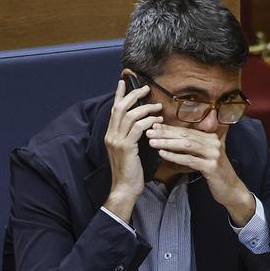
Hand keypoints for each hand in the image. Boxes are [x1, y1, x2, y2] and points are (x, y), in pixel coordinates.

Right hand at [104, 79, 162, 222]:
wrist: (125, 188)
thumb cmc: (131, 171)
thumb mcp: (130, 150)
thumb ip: (132, 136)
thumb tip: (143, 124)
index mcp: (111, 134)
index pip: (114, 110)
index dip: (119, 95)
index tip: (123, 82)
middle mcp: (111, 135)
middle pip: (120, 107)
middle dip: (132, 95)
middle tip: (145, 88)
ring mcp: (117, 140)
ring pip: (130, 116)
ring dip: (145, 108)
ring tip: (158, 107)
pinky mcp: (126, 147)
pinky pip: (138, 128)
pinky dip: (149, 122)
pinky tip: (158, 121)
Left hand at [146, 123, 255, 225]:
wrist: (232, 190)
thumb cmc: (217, 174)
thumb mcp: (209, 156)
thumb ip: (198, 145)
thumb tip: (181, 137)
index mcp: (212, 138)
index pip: (187, 130)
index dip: (170, 128)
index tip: (154, 125)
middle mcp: (214, 143)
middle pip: (185, 135)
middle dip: (165, 133)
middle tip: (149, 131)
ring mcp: (214, 154)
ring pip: (186, 145)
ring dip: (167, 143)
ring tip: (152, 141)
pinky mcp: (211, 166)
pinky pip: (189, 159)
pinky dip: (174, 156)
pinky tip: (162, 154)